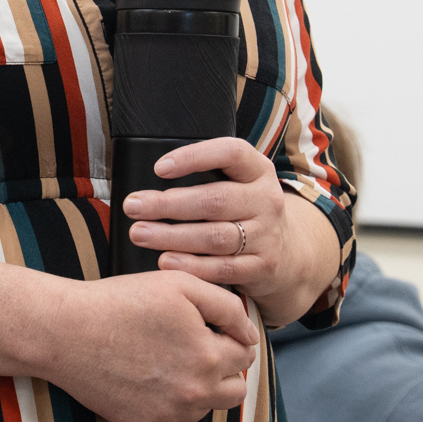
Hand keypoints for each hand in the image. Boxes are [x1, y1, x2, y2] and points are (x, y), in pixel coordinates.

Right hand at [40, 269, 256, 421]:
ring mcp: (168, 415)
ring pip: (204, 407)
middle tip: (195, 345)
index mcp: (208, 358)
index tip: (207, 326)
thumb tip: (251, 335)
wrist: (66, 332)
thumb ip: (228, 308)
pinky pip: (172, 418)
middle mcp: (193, 395)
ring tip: (166, 357)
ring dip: (197, 386)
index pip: (246, 355)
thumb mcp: (182, 286)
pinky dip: (167, 400)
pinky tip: (144, 374)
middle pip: (235, 391)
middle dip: (223, 368)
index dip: (230, 336)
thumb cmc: (122, 301)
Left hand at [122, 138, 341, 328]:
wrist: (289, 253)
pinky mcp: (263, 266)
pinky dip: (192, 266)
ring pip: (215, 237)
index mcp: (258, 171)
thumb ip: (208, 177)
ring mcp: (268, 235)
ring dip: (172, 236)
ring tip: (140, 234)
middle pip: (215, 200)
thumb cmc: (245, 212)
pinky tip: (165, 261)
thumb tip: (149, 173)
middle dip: (169, 204)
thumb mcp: (239, 184)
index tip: (159, 168)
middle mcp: (267, 200)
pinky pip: (223, 268)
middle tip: (133, 206)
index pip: (231, 153)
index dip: (195, 157)